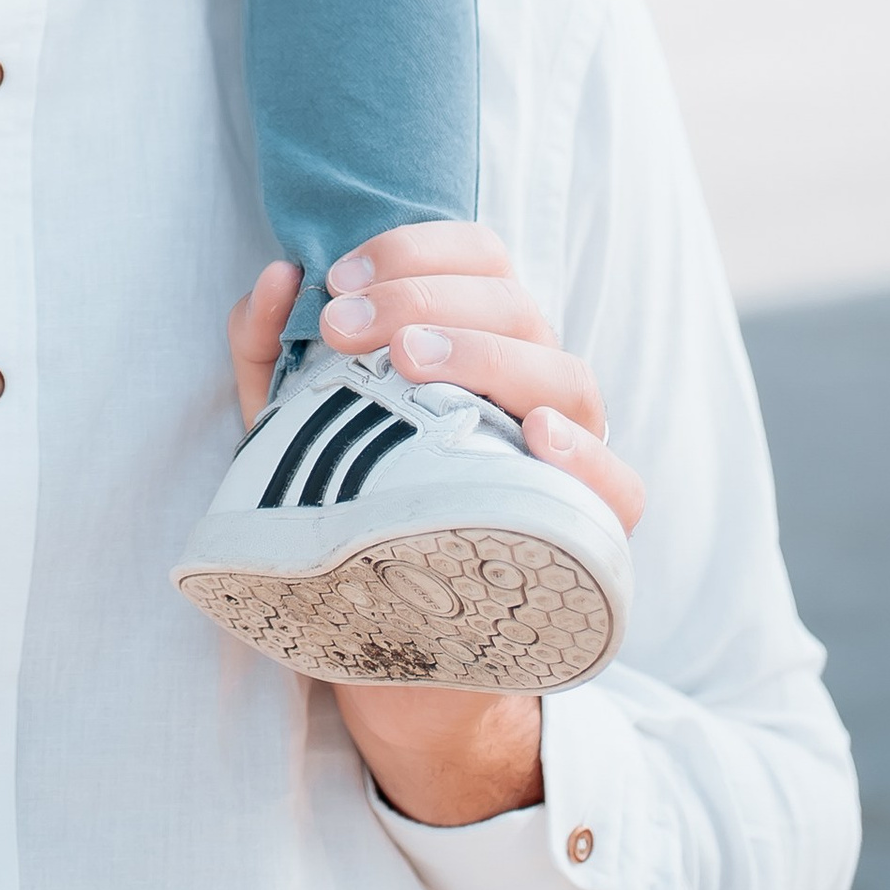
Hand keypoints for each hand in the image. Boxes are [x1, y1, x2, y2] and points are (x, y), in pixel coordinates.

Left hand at [226, 225, 644, 835]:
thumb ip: (267, 349)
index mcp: (477, 342)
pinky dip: (584, 453)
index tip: (336, 279)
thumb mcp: (287, 426)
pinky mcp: (587, 532)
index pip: (479, 258)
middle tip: (347, 326)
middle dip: (424, 297)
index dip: (414, 250)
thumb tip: (277, 275)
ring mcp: (569, 455)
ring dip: (486, 353)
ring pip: (565, 374)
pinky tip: (533, 434)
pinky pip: (621, 486)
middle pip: (514, 303)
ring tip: (412, 360)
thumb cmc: (345, 504)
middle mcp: (533, 385)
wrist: (382, 639)